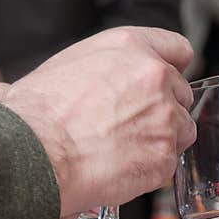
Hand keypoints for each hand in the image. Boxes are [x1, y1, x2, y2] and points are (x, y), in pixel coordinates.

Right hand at [0, 26, 194, 217]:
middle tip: (130, 127)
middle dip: (162, 110)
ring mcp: (165, 118)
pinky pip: (168, 164)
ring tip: (125, 152)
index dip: (172, 68)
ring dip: (161, 141)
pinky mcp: (164, 156)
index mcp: (130, 47)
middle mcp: (155, 77)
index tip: (166, 83)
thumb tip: (47, 84)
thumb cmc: (37, 115)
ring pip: (181, 130)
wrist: (38, 154)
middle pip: (181, 93)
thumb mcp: (59, 67)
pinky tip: (122, 170)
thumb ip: (89, 69)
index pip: (176, 49)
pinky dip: (150, 170)